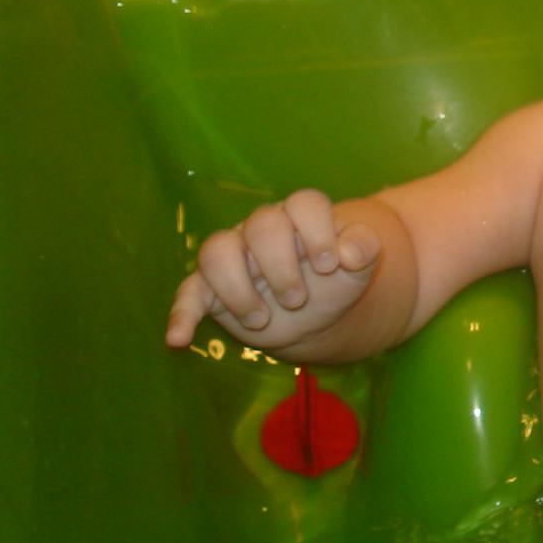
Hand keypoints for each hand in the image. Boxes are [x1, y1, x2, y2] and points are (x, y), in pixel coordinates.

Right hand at [166, 189, 381, 349]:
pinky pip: (187, 293)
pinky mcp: (211, 289)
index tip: (330, 265)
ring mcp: (234, 257)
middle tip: (299, 300)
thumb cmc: (336, 279)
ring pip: (216, 251)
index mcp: (302, 217)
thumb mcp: (360, 266)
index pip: (304, 203)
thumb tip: (350, 253)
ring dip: (238, 288)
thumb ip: (365, 249)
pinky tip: (177, 339)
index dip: (317, 231)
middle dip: (281, 266)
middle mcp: (262, 229)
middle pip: (262, 226)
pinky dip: (181, 315)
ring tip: (262, 319)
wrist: (317, 312)